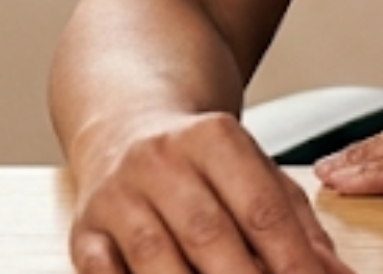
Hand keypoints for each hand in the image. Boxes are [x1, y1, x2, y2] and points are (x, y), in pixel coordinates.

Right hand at [69, 110, 351, 272]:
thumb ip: (299, 225)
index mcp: (214, 138)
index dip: (295, 263)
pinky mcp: (83, 230)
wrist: (124, 124)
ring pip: (155, 259)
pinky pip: (102, 273)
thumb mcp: (256, 171)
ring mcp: (118, 196)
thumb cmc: (203, 162)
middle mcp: (161, 161)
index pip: (263, 210)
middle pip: (210, 236)